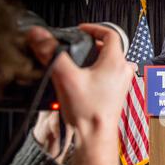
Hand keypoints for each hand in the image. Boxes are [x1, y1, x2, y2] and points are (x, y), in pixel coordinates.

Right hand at [27, 24, 133, 164]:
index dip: (95, 28)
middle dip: (94, 45)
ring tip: (82, 64)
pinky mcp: (120, 95)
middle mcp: (124, 72)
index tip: (81, 30)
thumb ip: (52, 53)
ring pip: (113, 63)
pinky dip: (101, 73)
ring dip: (98, 59)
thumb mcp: (65, 77)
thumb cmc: (89, 112)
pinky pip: (113, 76)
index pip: (111, 34)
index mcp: (116, 63)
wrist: (96, 136)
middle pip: (112, 48)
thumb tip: (40, 36)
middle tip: (78, 47)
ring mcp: (124, 84)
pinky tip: (87, 81)